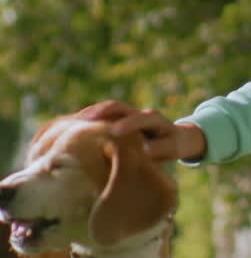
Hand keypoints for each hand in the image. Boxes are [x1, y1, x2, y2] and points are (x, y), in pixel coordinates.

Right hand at [82, 103, 206, 161]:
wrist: (174, 137)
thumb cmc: (171, 145)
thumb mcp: (170, 148)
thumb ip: (158, 149)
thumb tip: (142, 150)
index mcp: (154, 119)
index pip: (140, 118)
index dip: (128, 124)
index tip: (115, 131)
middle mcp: (137, 113)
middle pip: (118, 107)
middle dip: (102, 111)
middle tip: (86, 121)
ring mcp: (126, 114)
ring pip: (107, 110)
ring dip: (91, 114)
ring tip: (72, 123)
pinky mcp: (117, 119)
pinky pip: (101, 116)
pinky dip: (88, 120)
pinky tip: (71, 128)